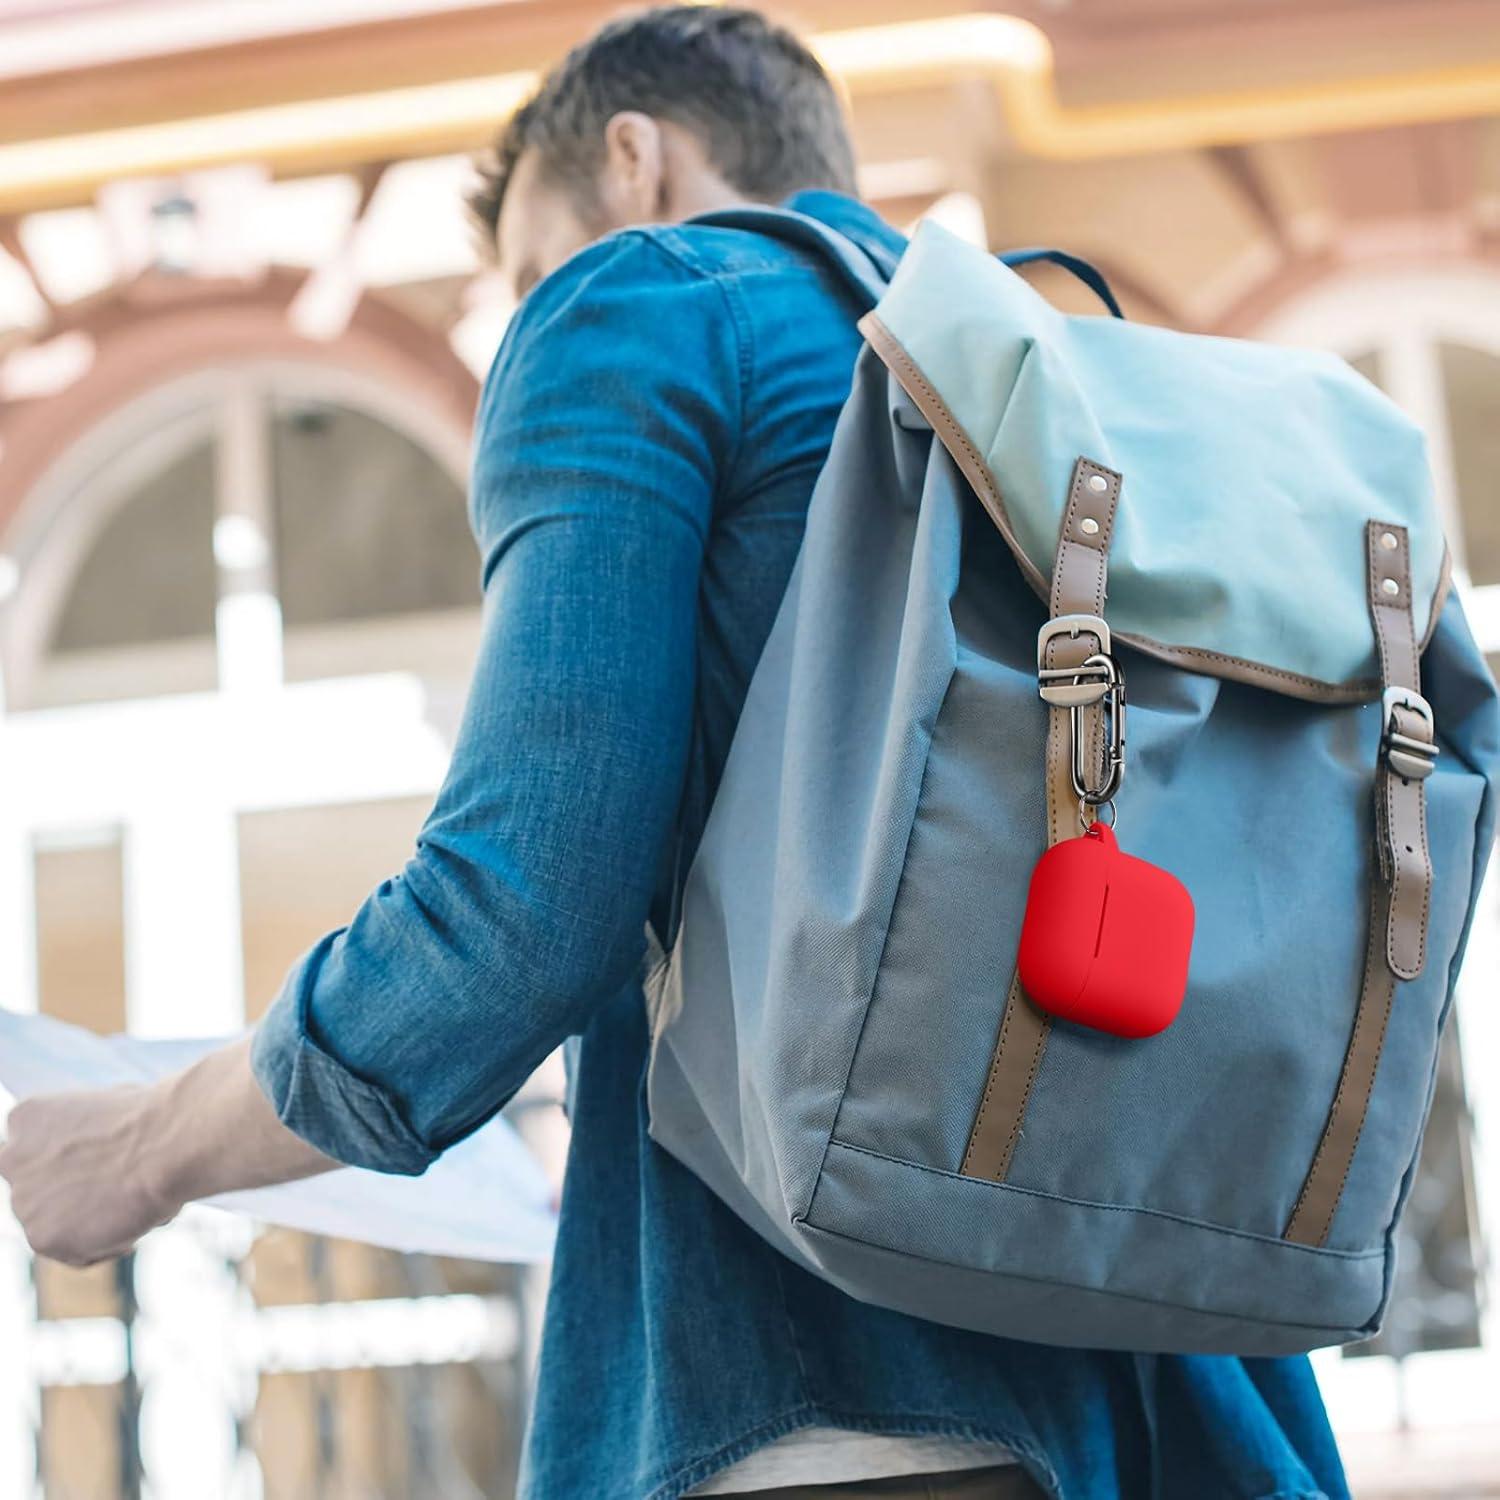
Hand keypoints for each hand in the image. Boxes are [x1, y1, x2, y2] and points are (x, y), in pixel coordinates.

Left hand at [0, 1034, 339, 1267]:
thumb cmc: (160, 1117)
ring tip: (136, 1201)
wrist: (171, 1141)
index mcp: (27, 1117)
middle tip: (122, 1190)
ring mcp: (23, 1200)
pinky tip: (134, 1220)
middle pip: (43, 1192)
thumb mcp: (115, 1108)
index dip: (76, 1164)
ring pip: (61, 1224)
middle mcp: (12, 1157)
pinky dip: (110, 1243)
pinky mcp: (43, 1237)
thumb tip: (102, 1155)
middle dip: (79, 1196)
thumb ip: (89, 1135)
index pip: (40, 1153)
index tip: (106, 1167)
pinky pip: (78, 1253)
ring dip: (96, 1221)